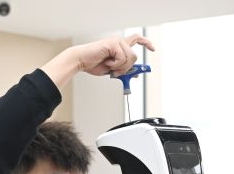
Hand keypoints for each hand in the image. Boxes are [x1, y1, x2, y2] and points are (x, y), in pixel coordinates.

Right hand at [41, 34, 155, 88]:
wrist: (81, 61)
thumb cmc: (94, 64)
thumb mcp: (113, 70)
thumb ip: (125, 70)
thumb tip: (136, 75)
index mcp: (120, 46)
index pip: (137, 39)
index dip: (146, 43)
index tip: (152, 49)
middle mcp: (119, 42)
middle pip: (135, 56)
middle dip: (128, 67)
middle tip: (118, 71)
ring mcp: (116, 42)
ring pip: (130, 57)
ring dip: (121, 67)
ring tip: (110, 67)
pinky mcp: (112, 44)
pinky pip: (122, 58)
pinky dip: (115, 64)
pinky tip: (107, 63)